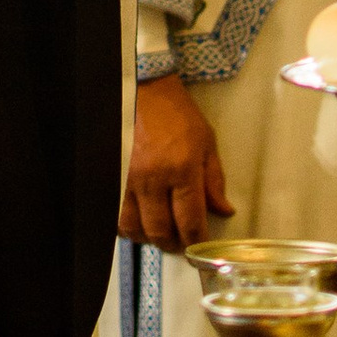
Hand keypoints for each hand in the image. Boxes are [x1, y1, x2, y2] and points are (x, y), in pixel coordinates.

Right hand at [121, 73, 231, 250]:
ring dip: (147, 238)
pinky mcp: (112, 175)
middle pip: (159, 230)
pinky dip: (126, 225)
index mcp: (182, 170)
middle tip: (179, 243)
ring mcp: (128, 178)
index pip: (189, 220)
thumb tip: (224, 211)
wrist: (144, 91)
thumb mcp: (207, 143)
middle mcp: (153, 178)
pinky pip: (114, 213)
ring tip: (158, 233)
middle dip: (172, 244)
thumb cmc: (178, 115)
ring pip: (132, 227)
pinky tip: (137, 221)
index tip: (199, 245)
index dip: (195, 241)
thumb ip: (215, 181)